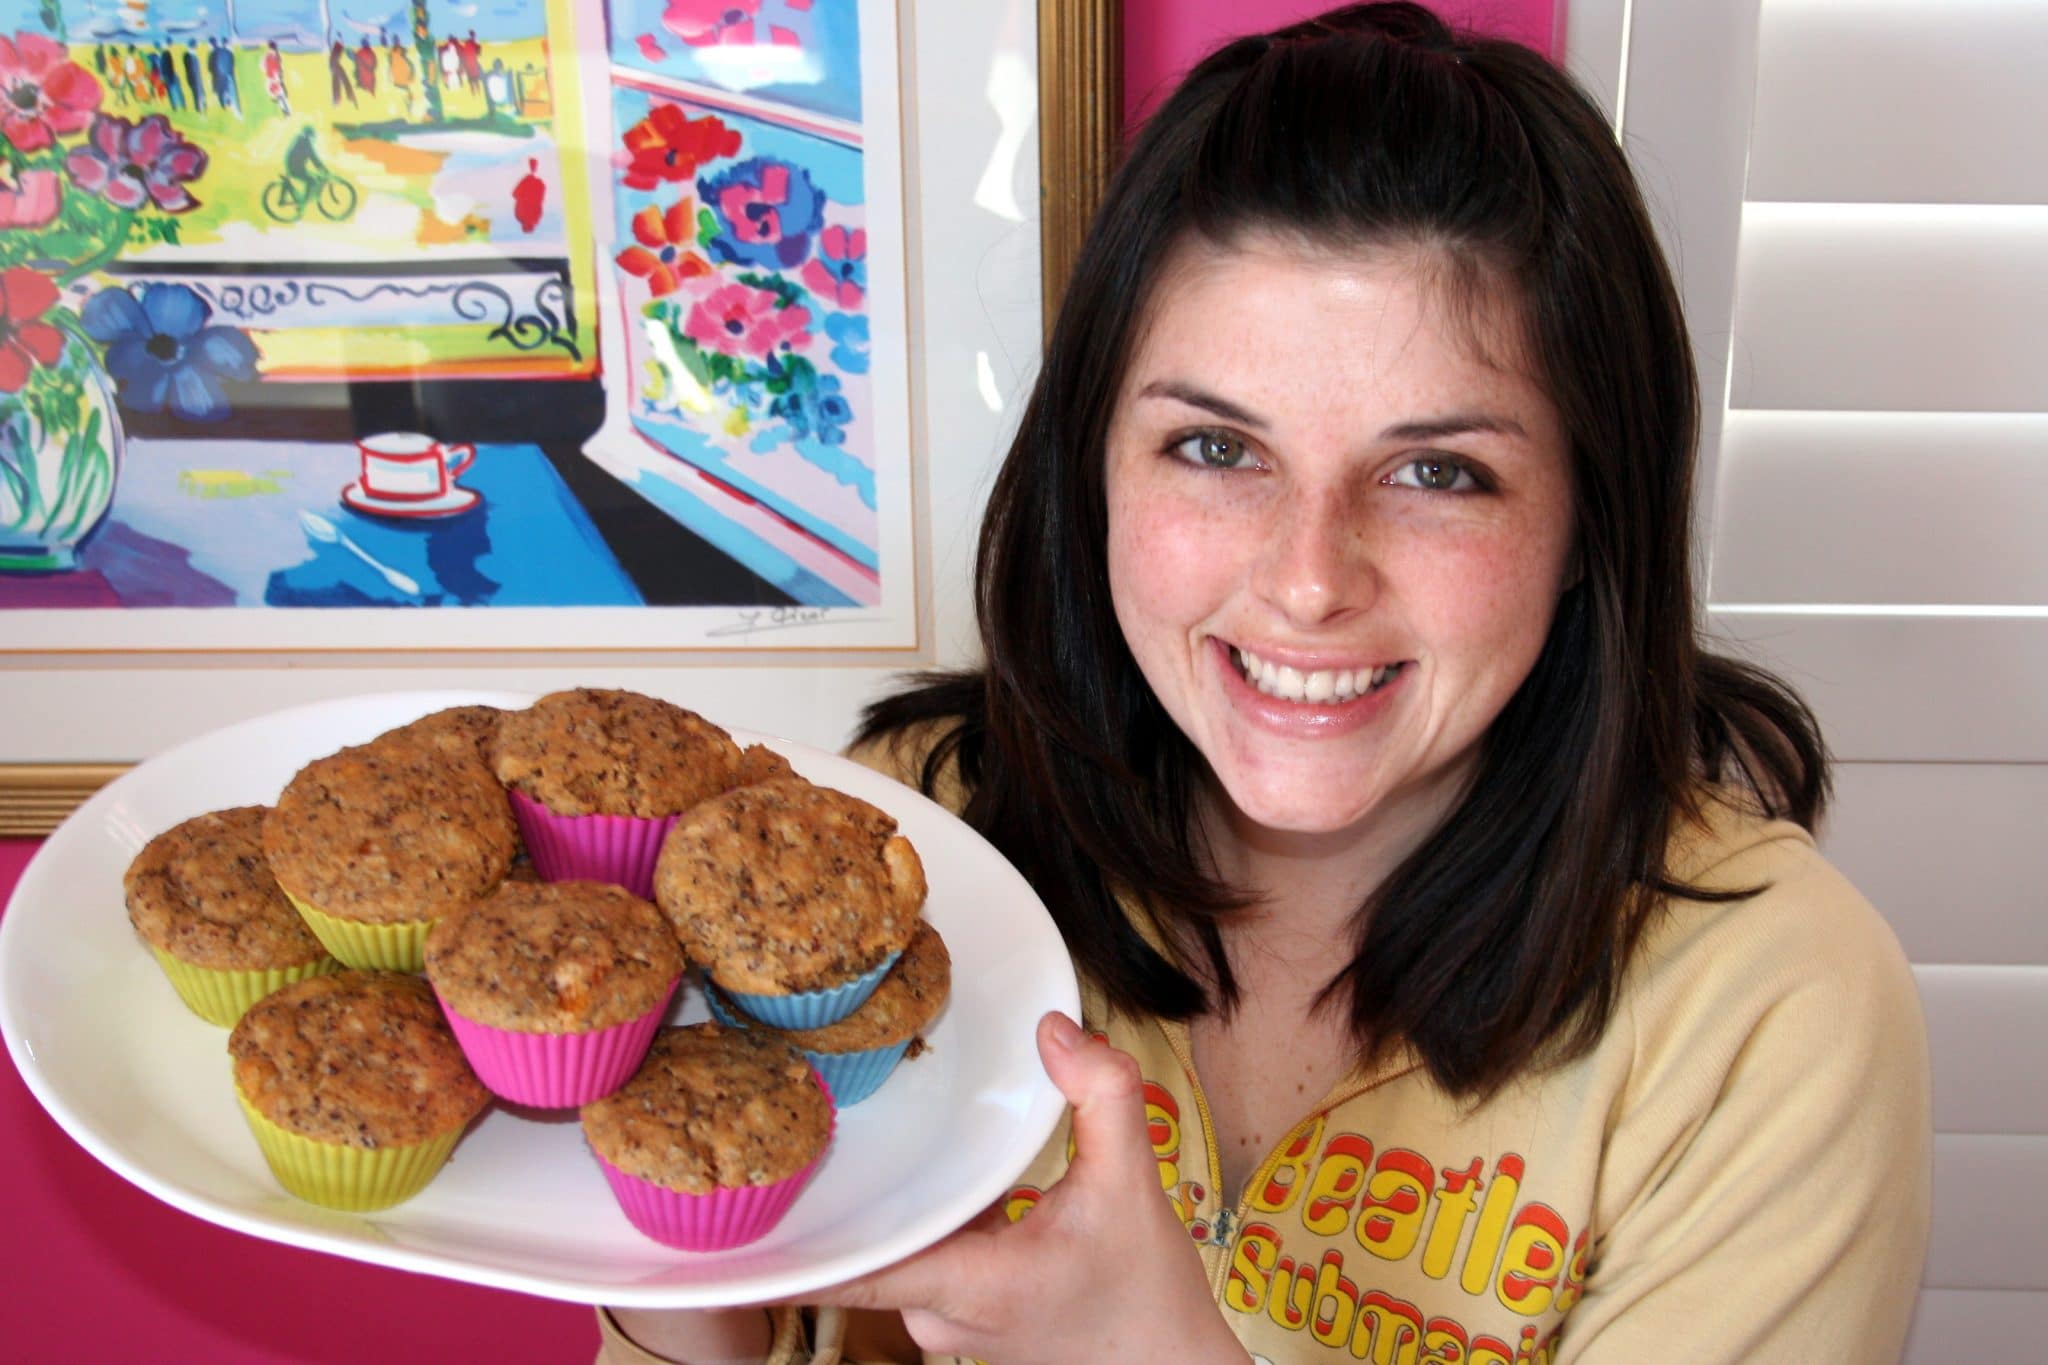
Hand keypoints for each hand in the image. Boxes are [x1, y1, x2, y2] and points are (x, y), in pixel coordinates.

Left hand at [821, 1012, 1248, 1363]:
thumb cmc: (1147, 1296)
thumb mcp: (1134, 1185)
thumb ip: (1102, 1097)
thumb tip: (1054, 1029)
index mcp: (968, 1285)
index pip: (852, 1276)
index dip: (783, 1260)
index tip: (720, 1239)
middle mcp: (939, 1314)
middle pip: (860, 1248)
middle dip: (832, 1190)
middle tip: (788, 1121)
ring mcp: (944, 1324)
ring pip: (890, 1252)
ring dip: (877, 1203)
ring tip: (839, 1132)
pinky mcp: (958, 1318)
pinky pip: (914, 1260)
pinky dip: (913, 1218)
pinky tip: (914, 1172)